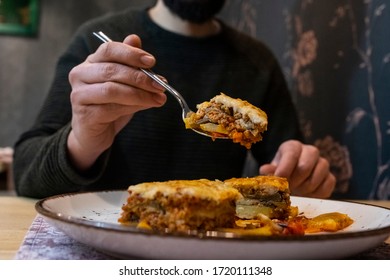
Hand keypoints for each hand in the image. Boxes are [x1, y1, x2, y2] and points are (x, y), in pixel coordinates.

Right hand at [67, 34, 166, 170]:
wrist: (95, 134)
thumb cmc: (111, 105)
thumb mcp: (125, 83)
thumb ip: (130, 64)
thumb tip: (136, 39)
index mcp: (91, 62)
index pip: (109, 49)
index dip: (131, 53)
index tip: (151, 61)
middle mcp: (80, 75)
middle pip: (112, 70)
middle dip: (140, 78)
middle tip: (160, 85)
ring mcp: (79, 95)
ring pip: (113, 90)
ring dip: (140, 94)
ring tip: (158, 99)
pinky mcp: (85, 115)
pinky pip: (111, 109)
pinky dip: (132, 107)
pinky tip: (145, 107)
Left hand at [259, 140, 335, 197]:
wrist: (292, 183)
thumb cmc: (280, 174)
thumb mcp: (272, 171)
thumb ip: (269, 171)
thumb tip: (265, 170)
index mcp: (293, 147)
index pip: (292, 153)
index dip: (284, 168)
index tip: (279, 180)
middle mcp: (310, 151)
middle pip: (305, 166)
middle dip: (294, 181)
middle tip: (287, 189)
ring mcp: (322, 163)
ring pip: (317, 176)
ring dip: (304, 189)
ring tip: (296, 192)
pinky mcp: (330, 177)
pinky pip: (327, 186)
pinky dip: (316, 194)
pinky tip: (307, 195)